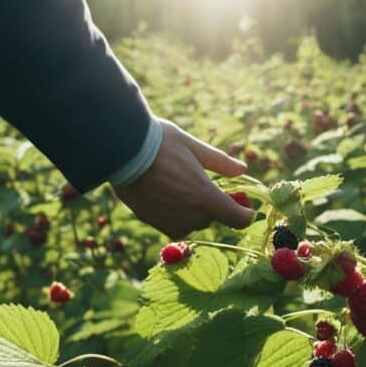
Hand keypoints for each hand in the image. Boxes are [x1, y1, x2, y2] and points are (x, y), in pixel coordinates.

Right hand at [115, 119, 252, 237]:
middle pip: (213, 218)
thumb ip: (220, 163)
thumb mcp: (194, 147)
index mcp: (205, 198)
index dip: (245, 213)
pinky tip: (163, 191)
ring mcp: (169, 222)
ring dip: (193, 209)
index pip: (238, 220)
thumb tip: (242, 170)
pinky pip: (172, 223)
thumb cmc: (160, 143)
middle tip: (201, 180)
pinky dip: (174, 212)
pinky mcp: (151, 222)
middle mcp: (190, 216)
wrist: (119, 150)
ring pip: (192, 222)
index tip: (243, 203)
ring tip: (178, 182)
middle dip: (213, 203)